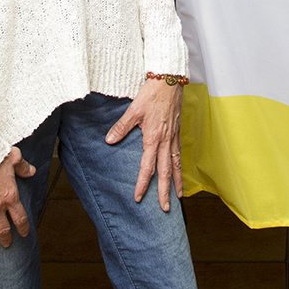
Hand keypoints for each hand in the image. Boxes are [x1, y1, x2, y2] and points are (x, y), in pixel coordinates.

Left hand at [105, 80, 183, 211]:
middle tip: (164, 209)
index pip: (147, 167)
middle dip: (164, 191)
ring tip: (178, 196)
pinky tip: (178, 172)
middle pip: (165, 171)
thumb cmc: (152, 92)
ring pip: (175, 164)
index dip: (142, 183)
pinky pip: (179, 154)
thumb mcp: (134, 109)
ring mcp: (173, 136)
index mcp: (153, 137)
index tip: (138, 197)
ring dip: (176, 182)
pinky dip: (180, 166)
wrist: (169, 79)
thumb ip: (122, 127)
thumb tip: (109, 141)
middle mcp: (165, 140)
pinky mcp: (177, 130)